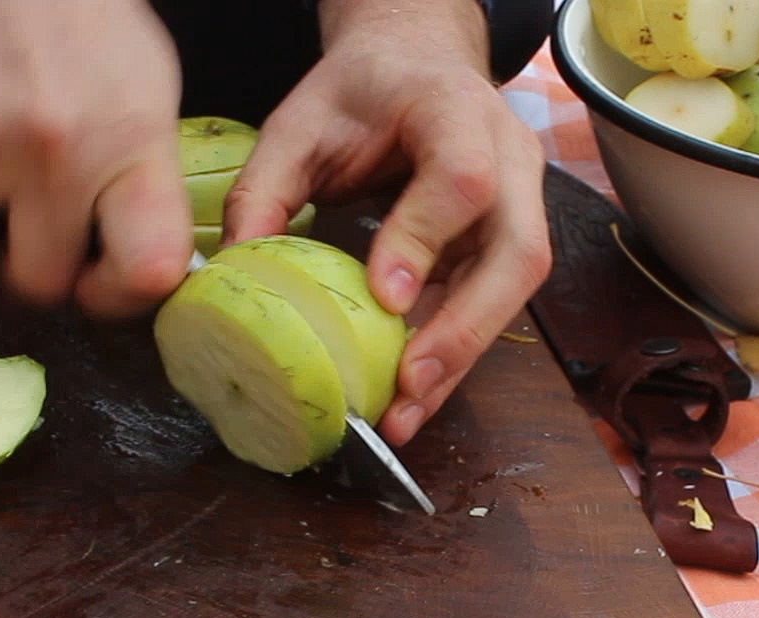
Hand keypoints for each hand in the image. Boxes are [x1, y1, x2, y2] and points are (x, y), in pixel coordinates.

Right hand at [0, 0, 192, 317]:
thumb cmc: (75, 5)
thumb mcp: (145, 82)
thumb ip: (141, 173)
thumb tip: (139, 256)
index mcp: (129, 141)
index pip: (145, 270)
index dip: (123, 295)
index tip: (107, 283)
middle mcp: (52, 153)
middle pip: (39, 281)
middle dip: (40, 263)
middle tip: (42, 226)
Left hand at [221, 0, 551, 446]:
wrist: (413, 63)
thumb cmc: (360, 92)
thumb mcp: (299, 123)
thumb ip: (266, 187)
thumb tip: (236, 270)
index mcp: (455, 108)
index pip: (461, 177)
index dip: (426, 241)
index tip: (385, 299)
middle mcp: (509, 156)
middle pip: (519, 251)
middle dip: (465, 328)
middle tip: (409, 384)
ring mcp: (522, 199)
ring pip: (517, 288)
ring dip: (462, 357)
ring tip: (407, 412)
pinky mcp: (511, 239)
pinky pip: (495, 302)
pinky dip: (455, 352)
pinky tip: (415, 393)